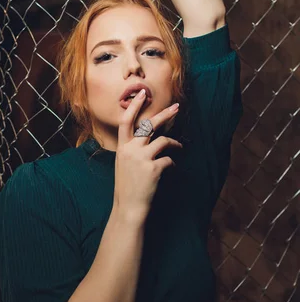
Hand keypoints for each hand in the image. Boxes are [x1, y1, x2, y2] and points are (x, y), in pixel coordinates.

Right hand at [113, 90, 181, 225]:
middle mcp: (131, 149)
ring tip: (180, 147)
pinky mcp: (154, 168)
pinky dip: (172, 164)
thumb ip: (133, 149)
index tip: (141, 94)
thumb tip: (151, 137)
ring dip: (175, 144)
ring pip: (164, 141)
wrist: (128, 207)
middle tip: (176, 107)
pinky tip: (171, 170)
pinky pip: (169, 160)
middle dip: (165, 114)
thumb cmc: (127, 186)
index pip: (126, 121)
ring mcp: (142, 158)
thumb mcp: (124, 164)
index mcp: (122, 147)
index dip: (134, 106)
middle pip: (150, 124)